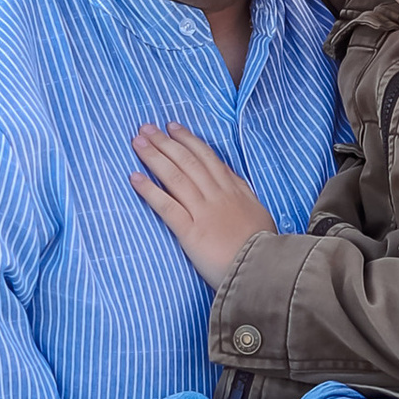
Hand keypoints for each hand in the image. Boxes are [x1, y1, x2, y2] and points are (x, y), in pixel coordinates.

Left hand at [129, 123, 275, 285]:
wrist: (264, 271)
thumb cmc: (263, 247)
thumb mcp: (258, 212)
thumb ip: (243, 193)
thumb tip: (232, 177)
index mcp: (234, 191)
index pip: (207, 158)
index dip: (188, 140)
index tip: (172, 127)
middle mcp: (218, 196)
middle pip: (187, 161)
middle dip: (165, 142)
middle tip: (146, 127)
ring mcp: (204, 212)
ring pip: (176, 177)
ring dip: (154, 157)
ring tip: (137, 142)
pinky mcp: (192, 232)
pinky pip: (167, 206)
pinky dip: (149, 190)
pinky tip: (134, 177)